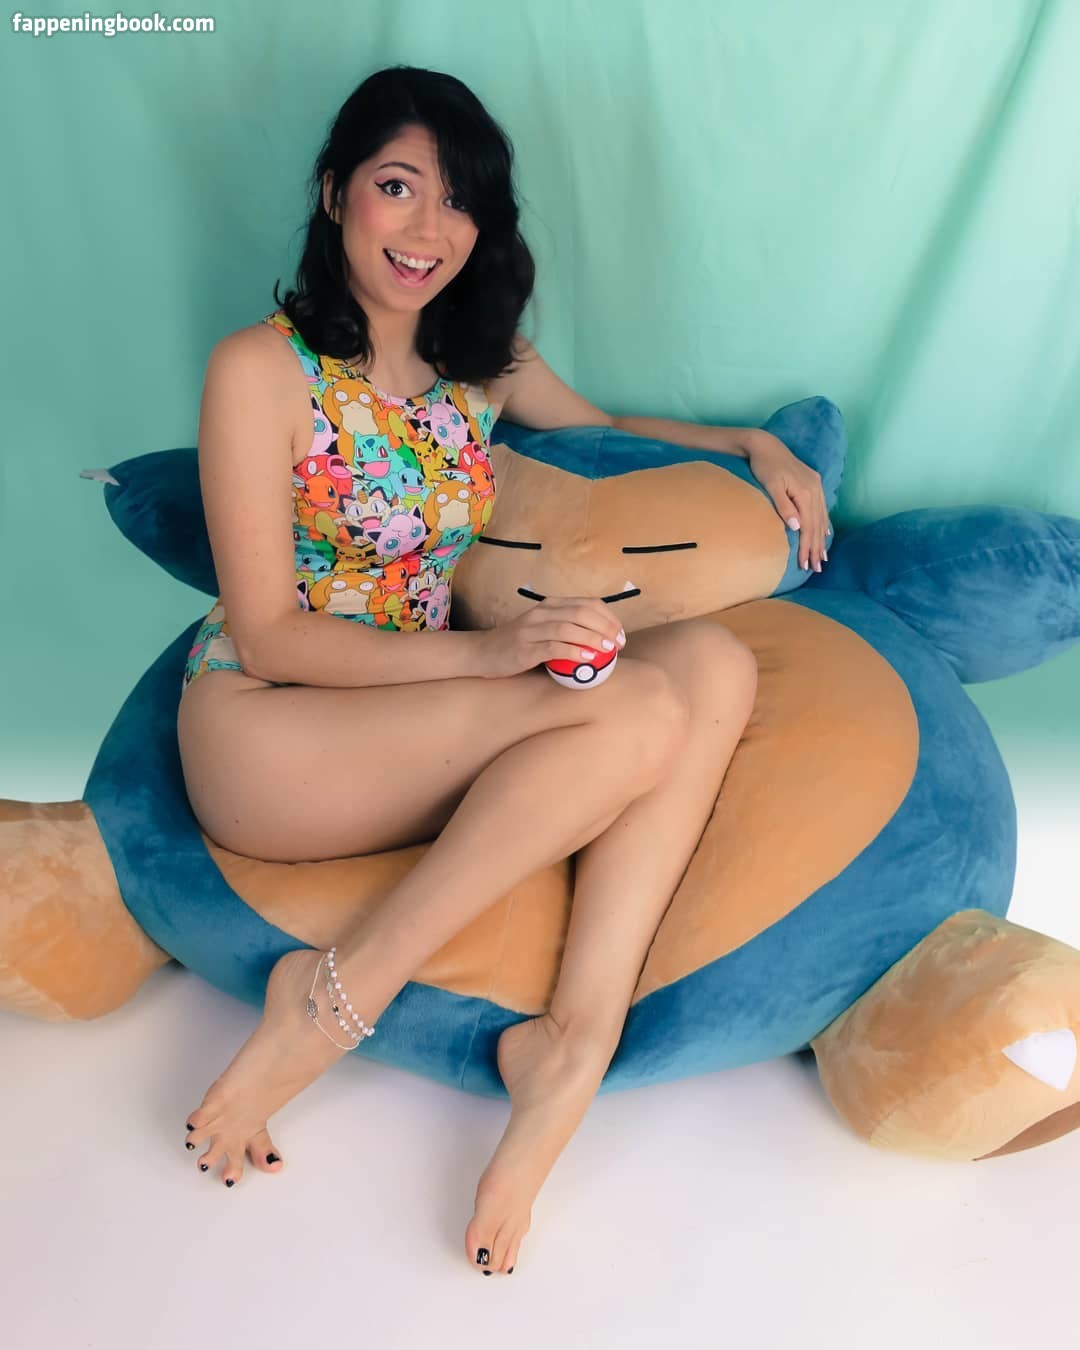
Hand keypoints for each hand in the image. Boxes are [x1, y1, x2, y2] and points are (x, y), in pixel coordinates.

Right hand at [475, 597, 626, 679]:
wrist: (483, 653)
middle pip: (581, 613)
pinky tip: (585, 658)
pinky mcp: (524, 647)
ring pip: (568, 628)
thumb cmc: (519, 645)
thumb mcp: (544, 630)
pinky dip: (572, 651)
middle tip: (619, 644)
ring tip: (608, 650)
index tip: (621, 634)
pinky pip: (552, 647)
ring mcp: (531, 629)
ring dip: (592, 638)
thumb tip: (603, 641)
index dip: (609, 617)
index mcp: (550, 606)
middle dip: (606, 627)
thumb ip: (568, 629)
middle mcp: (541, 613)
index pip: (588, 604)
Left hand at [744, 429, 831, 572]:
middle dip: (816, 548)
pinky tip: (825, 534)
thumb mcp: (771, 486)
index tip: (805, 564)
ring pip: (821, 518)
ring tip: (822, 557)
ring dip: (821, 539)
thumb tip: (796, 527)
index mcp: (805, 492)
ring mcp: (816, 486)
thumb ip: (784, 506)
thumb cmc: (764, 466)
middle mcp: (815, 489)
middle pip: (817, 525)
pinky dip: (823, 524)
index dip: (807, 546)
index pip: (808, 526)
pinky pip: (821, 508)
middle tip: (816, 568)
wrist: (766, 445)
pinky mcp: (813, 483)